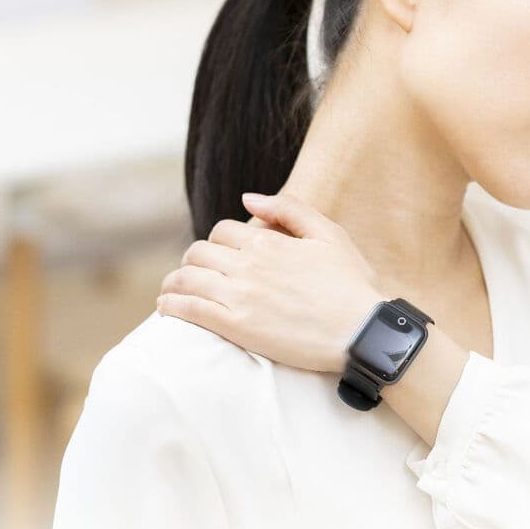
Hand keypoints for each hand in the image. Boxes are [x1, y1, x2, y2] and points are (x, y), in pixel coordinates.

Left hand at [157, 192, 388, 373]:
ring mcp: (239, 296)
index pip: (222, 231)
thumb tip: (247, 197)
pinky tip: (167, 307)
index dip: (218, 242)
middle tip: (194, 273)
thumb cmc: (351, 285)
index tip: (220, 256)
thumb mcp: (329, 234)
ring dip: (174, 282)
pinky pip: (189, 310)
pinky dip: (171, 305)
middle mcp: (248, 265)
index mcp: (268, 241)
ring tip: (172, 291)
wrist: (362, 331)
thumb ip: (288, 209)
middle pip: (198, 252)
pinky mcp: (236, 326)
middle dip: (193, 260)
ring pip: (187, 278)